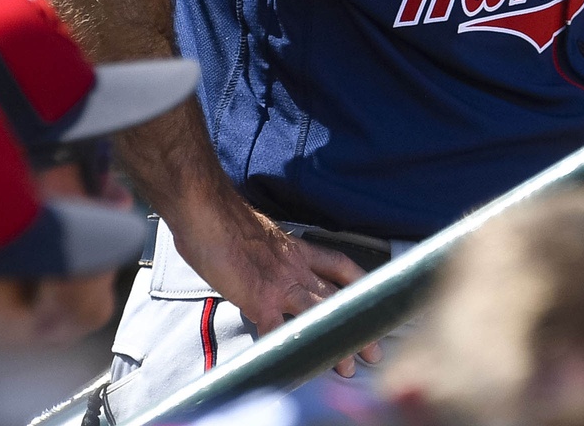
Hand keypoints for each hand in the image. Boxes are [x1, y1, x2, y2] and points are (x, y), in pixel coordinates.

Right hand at [173, 198, 381, 376]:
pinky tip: (290, 368)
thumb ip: (271, 257)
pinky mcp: (260, 299)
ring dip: (333, 342)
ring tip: (346, 367)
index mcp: (297, 251)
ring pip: (319, 317)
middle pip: (336, 299)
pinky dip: (282, 351)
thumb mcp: (261, 237)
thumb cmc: (226, 222)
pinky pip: (275, 332)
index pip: (339, 266)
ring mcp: (281, 285)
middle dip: (357, 325)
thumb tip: (265, 267)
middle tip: (373, 350)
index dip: (360, 285)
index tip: (374, 301)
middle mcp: (296, 268)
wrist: (209, 213)